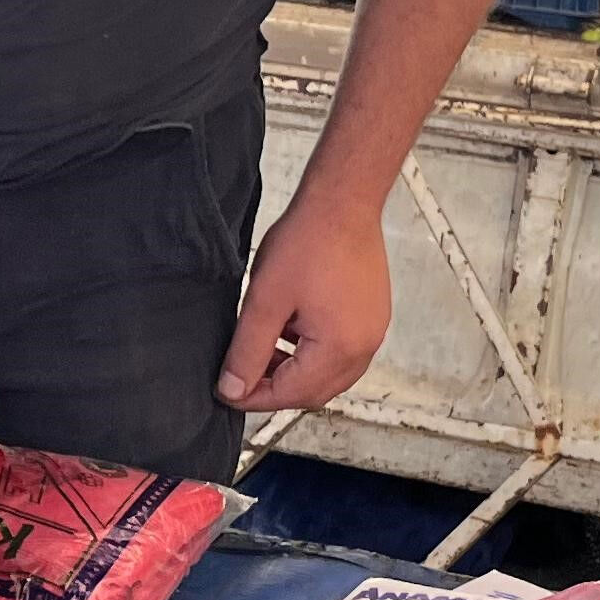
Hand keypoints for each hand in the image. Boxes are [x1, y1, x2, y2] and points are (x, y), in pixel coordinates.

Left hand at [216, 187, 393, 413]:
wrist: (343, 201)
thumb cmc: (307, 243)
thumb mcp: (264, 301)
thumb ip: (247, 351)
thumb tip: (232, 389)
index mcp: (340, 349)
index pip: (292, 394)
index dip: (254, 397)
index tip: (226, 392)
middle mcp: (365, 347)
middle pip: (314, 391)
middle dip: (275, 388)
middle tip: (241, 376)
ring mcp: (373, 331)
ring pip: (329, 373)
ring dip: (294, 371)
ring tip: (261, 349)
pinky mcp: (373, 315)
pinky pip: (342, 351)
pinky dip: (313, 352)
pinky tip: (289, 331)